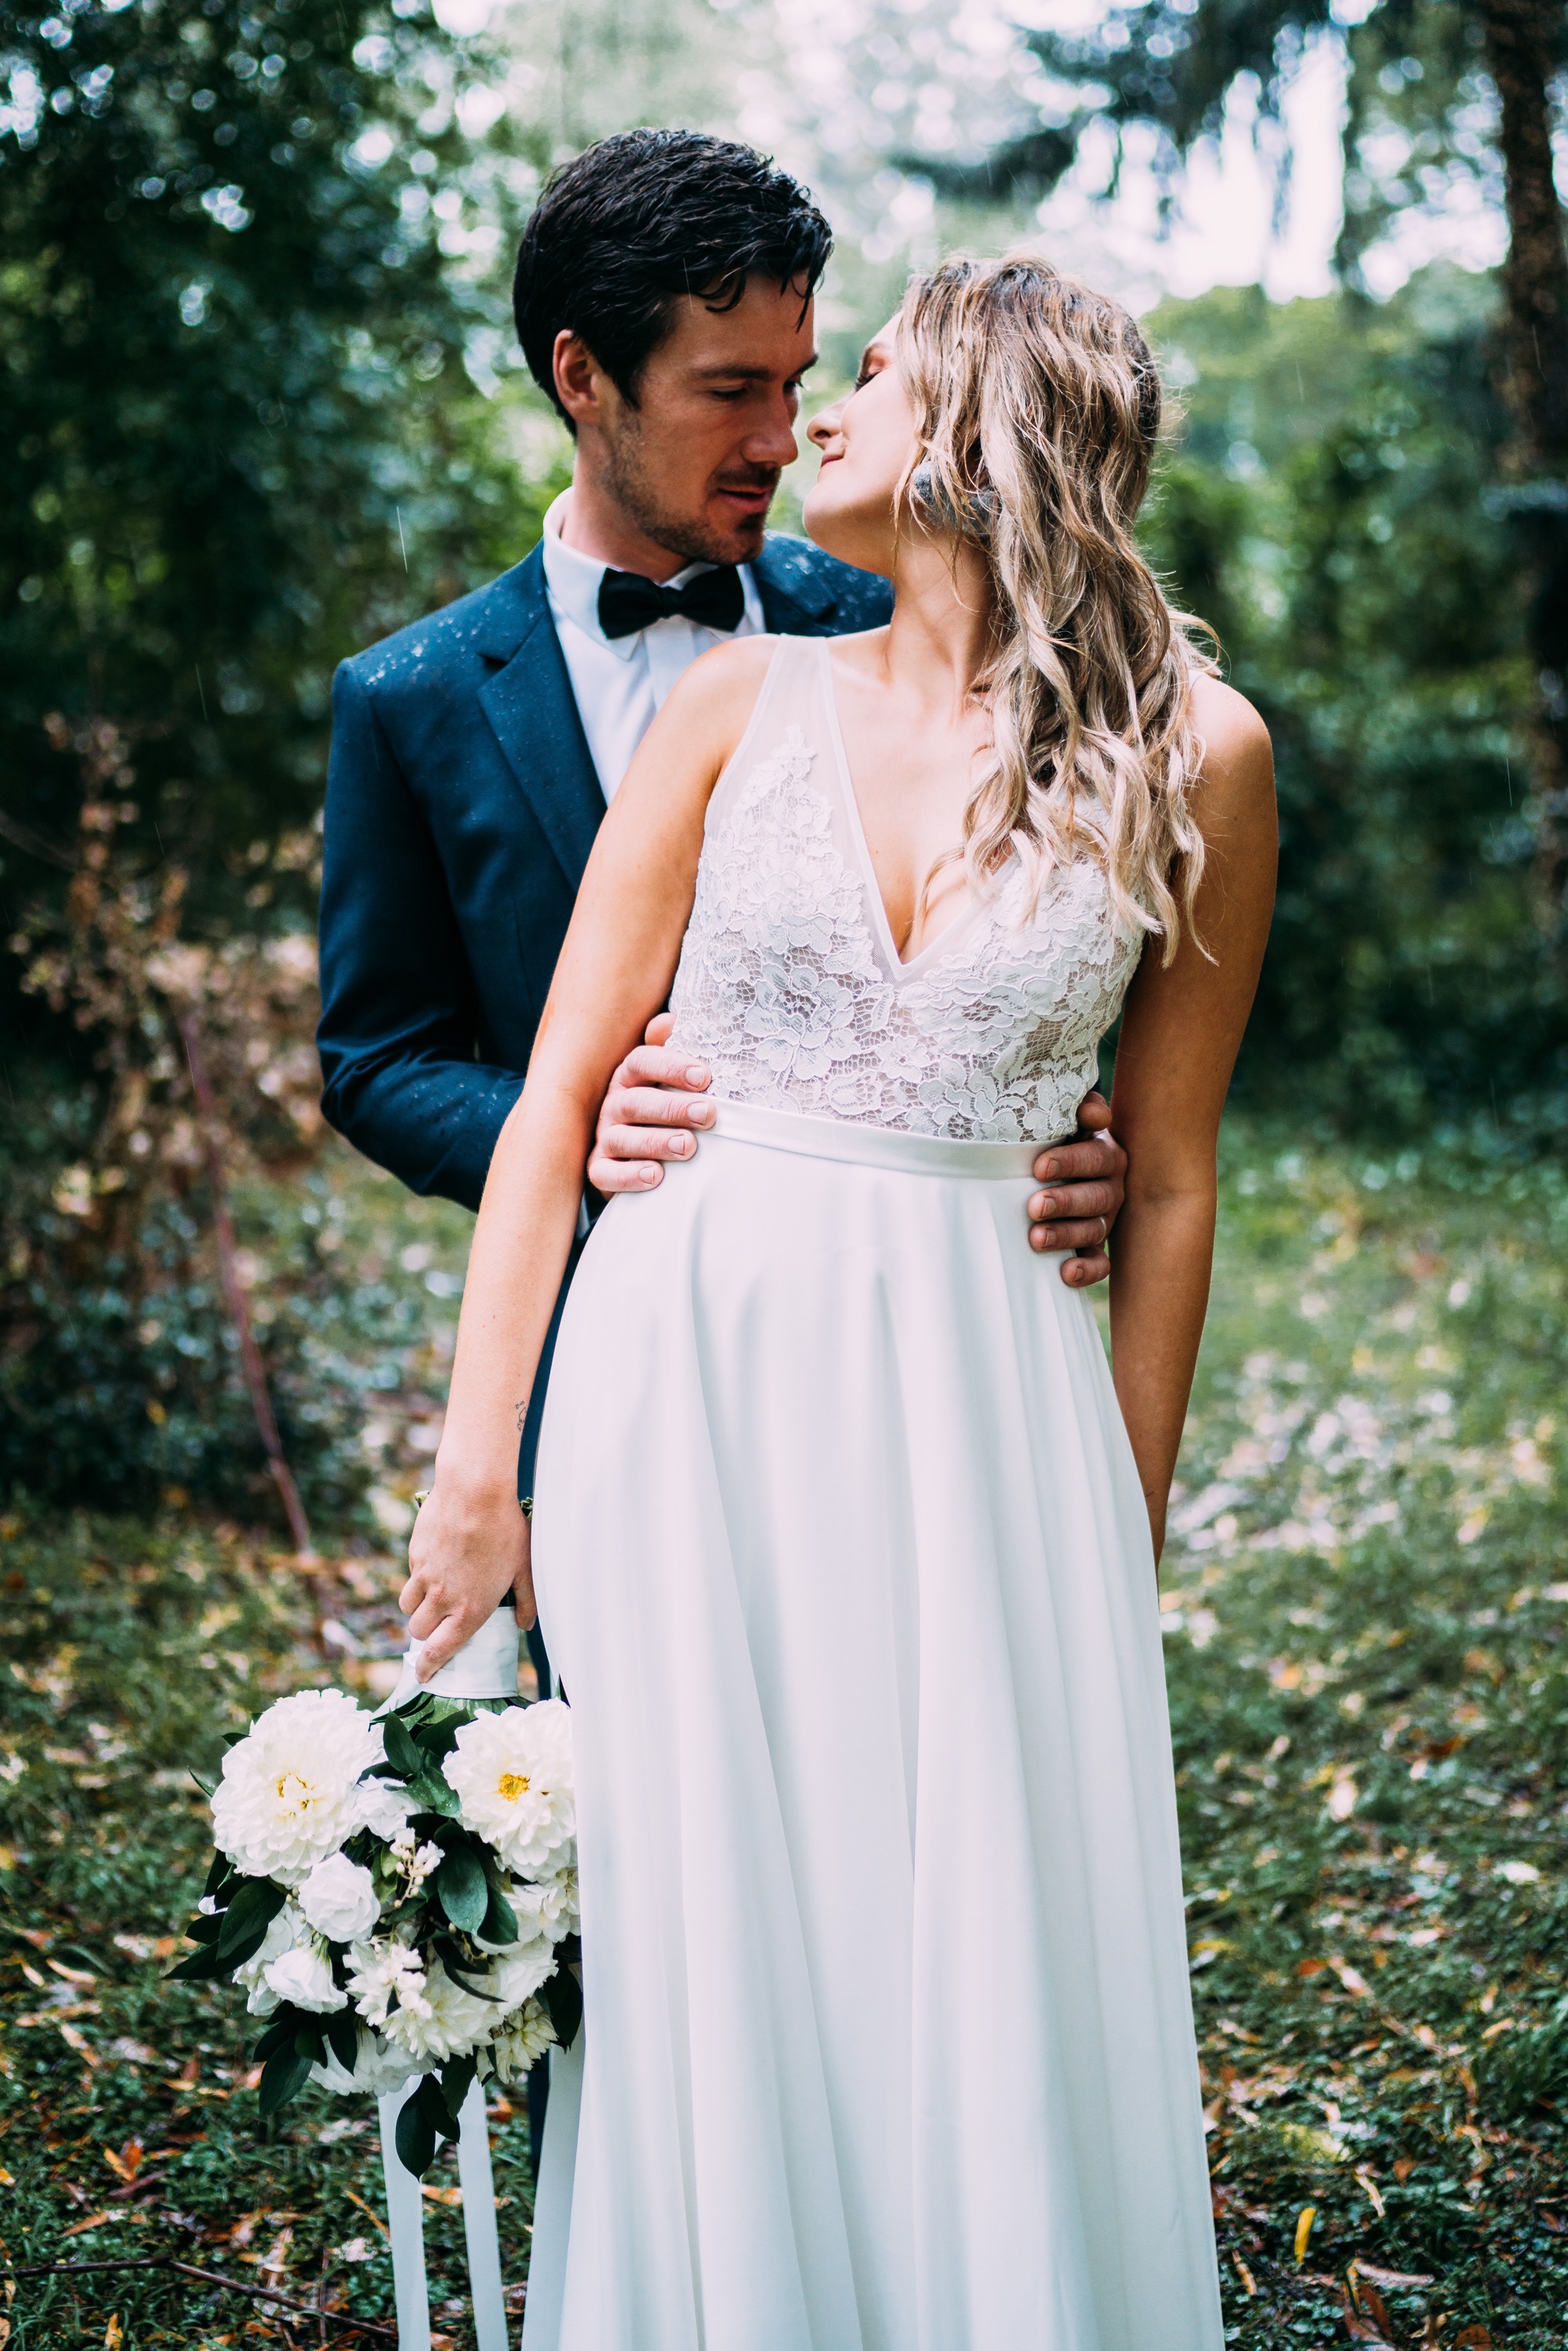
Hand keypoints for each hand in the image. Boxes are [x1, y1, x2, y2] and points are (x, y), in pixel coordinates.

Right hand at [401, 1472, 532, 1680]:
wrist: (474, 1492)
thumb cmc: (505, 1530)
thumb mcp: (525, 1569)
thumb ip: (525, 1602)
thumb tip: (524, 1624)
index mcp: (469, 1610)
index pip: (439, 1652)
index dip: (429, 1669)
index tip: (424, 1676)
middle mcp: (442, 1599)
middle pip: (418, 1632)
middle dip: (427, 1634)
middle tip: (439, 1626)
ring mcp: (424, 1576)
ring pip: (408, 1607)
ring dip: (418, 1608)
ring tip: (434, 1598)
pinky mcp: (415, 1555)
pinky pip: (411, 1576)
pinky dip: (419, 1578)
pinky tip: (439, 1563)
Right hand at [586, 1010, 714, 1195]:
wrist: (635, 1154)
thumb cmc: (662, 1108)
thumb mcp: (669, 1078)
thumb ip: (672, 1052)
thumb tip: (671, 1020)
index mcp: (630, 1077)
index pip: (642, 1062)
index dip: (672, 1067)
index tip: (705, 1077)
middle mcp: (613, 1104)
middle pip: (635, 1101)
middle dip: (672, 1107)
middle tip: (706, 1114)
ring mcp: (604, 1138)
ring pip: (621, 1138)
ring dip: (655, 1141)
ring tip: (688, 1146)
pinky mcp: (600, 1170)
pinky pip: (606, 1174)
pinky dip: (628, 1176)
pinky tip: (655, 1176)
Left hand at [1027, 1091, 1126, 1287]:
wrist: (1046, 1169)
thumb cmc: (1053, 1138)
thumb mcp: (1064, 1119)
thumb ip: (1080, 1109)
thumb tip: (1097, 1115)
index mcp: (1105, 1154)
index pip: (1096, 1157)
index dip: (1071, 1162)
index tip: (1039, 1168)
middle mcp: (1110, 1188)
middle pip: (1097, 1197)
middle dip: (1065, 1202)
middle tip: (1034, 1206)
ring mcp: (1104, 1219)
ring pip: (1096, 1230)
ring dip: (1067, 1235)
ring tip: (1037, 1239)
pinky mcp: (1093, 1247)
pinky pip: (1100, 1263)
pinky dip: (1086, 1270)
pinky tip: (1065, 1273)